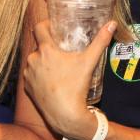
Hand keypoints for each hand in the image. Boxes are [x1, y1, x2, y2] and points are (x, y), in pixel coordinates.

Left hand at [23, 19, 114, 139]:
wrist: (64, 114)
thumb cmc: (75, 87)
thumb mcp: (89, 61)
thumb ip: (100, 41)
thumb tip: (112, 24)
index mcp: (45, 50)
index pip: (39, 28)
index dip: (46, 24)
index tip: (54, 27)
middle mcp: (32, 60)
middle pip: (39, 46)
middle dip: (49, 46)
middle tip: (62, 50)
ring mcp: (28, 75)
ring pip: (35, 61)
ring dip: (43, 61)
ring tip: (57, 66)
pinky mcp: (27, 88)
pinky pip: (32, 75)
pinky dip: (39, 75)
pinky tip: (51, 80)